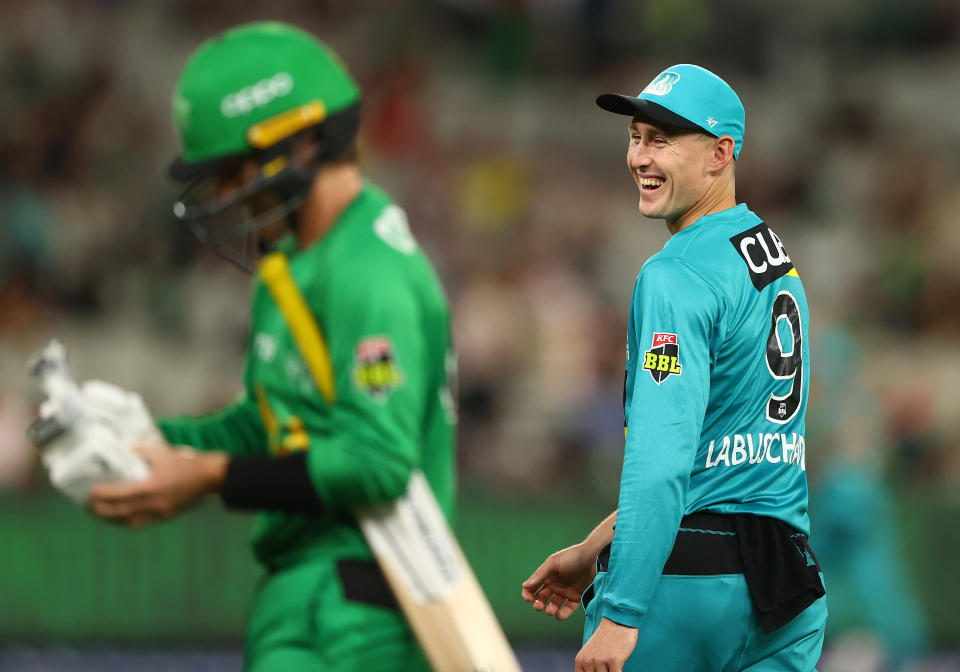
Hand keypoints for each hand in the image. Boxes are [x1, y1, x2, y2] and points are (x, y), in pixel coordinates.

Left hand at [90, 442, 227, 527]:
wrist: (208, 477)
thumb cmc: (185, 462)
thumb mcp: (162, 451)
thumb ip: (141, 449)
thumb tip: (125, 448)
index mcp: (151, 487)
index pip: (120, 494)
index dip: (104, 494)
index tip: (92, 491)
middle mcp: (153, 503)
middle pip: (121, 512)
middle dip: (103, 510)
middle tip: (90, 505)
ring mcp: (160, 512)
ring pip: (130, 521)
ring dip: (114, 519)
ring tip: (102, 514)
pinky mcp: (166, 516)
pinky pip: (143, 522)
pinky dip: (130, 520)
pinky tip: (124, 516)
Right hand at [521, 542, 596, 620]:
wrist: (595, 558)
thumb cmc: (573, 557)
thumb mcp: (554, 563)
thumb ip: (540, 574)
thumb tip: (525, 586)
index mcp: (547, 575)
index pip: (532, 587)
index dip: (528, 594)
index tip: (528, 598)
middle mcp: (554, 584)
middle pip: (541, 598)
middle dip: (538, 604)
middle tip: (539, 606)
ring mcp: (565, 592)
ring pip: (553, 605)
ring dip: (549, 610)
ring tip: (550, 610)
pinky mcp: (576, 597)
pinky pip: (567, 609)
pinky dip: (563, 614)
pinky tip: (559, 615)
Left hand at [575, 618, 637, 671]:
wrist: (618, 620)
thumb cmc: (606, 637)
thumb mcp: (591, 652)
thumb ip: (589, 666)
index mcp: (580, 660)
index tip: (598, 670)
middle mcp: (588, 661)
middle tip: (608, 667)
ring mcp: (601, 661)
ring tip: (614, 665)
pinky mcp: (614, 661)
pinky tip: (619, 668)